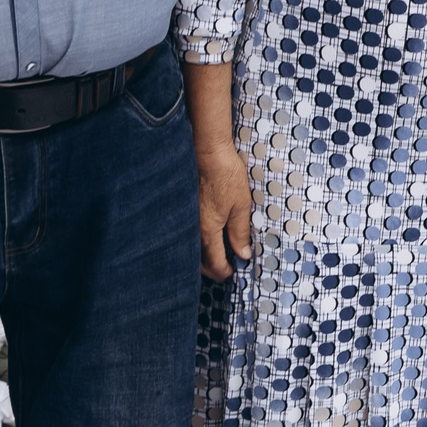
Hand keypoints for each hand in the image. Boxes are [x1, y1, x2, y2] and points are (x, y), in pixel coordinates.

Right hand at [198, 145, 253, 280]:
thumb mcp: (241, 205)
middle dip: (211, 269)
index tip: (231, 273)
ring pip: (191, 248)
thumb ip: (240, 232)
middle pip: (198, 260)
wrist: (207, 152)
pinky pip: (187, 235)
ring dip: (202, 257)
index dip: (224, 271)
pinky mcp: (184, 210)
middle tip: (224, 270)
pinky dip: (195, 243)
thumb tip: (243, 254)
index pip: (214, 262)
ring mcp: (186, 219)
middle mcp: (192, 228)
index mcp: (208, 230)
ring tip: (216, 256)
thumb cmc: (226, 175)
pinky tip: (205, 238)